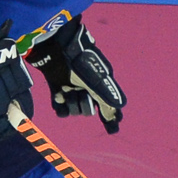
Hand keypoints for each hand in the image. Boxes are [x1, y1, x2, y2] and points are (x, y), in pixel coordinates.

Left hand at [25, 18, 125, 132]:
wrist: (57, 49)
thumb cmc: (79, 62)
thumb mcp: (95, 80)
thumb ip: (106, 95)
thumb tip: (120, 107)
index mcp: (100, 85)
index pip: (108, 105)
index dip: (110, 117)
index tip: (113, 128)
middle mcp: (87, 88)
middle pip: (88, 111)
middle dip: (84, 105)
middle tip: (82, 93)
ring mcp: (72, 89)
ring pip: (74, 110)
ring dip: (71, 103)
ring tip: (67, 90)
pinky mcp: (58, 89)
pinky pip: (61, 109)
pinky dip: (59, 105)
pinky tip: (59, 95)